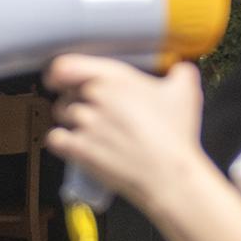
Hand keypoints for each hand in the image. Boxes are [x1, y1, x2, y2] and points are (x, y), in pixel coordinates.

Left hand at [43, 54, 205, 206]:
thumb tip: (180, 70)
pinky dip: (62, 142)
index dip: (58, 72)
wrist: (169, 175)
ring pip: (61, 114)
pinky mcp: (79, 148)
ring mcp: (86, 123)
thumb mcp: (185, 93)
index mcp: (116, 78)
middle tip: (92, 111)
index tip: (59, 77)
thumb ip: (181, 73)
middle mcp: (96, 97)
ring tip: (91, 130)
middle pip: (67, 92)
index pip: (67, 65)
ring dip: (71, 121)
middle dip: (76, 100)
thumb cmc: (175, 137)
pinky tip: (77, 145)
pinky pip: (55, 138)